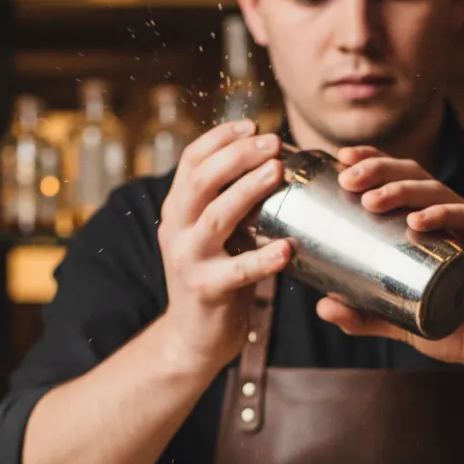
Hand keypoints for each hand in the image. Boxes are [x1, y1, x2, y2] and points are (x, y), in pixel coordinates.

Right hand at [158, 119, 291, 374]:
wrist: (193, 339)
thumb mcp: (217, 239)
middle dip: (238, 155)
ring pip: (216, 216)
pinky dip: (263, 258)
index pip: (191, 161)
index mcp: (178, 212)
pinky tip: (286, 248)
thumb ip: (231, 208)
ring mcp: (189, 260)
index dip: (220, 138)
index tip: (252, 125)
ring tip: (277, 171)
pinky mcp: (206, 290)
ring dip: (248, 189)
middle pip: (202, 179)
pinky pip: (238, 271)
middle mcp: (177, 230)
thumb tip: (271, 168)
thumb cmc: (216, 282)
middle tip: (274, 142)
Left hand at [318, 147, 463, 386]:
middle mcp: (450, 216)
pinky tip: (417, 220)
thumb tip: (321, 307)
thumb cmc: (453, 328)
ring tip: (372, 198)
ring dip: (401, 190)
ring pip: (435, 192)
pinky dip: (441, 215)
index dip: (372, 162)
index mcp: (428, 224)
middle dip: (378, 170)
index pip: (399, 180)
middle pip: (412, 176)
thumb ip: (363, 315)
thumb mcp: (399, 321)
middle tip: (347, 179)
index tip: (340, 160)